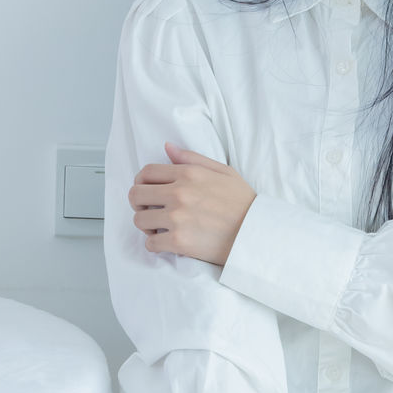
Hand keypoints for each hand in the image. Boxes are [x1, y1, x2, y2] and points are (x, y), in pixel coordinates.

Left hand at [129, 143, 256, 266]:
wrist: (256, 233)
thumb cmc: (242, 203)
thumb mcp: (223, 172)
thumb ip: (192, 158)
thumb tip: (167, 147)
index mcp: (188, 174)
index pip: (146, 172)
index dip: (141, 182)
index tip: (147, 192)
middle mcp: (179, 193)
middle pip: (136, 195)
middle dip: (139, 204)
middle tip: (150, 211)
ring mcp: (177, 218)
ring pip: (139, 220)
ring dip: (146, 226)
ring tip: (159, 228)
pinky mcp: (179, 241)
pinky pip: (151, 243)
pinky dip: (155, 245)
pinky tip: (166, 243)